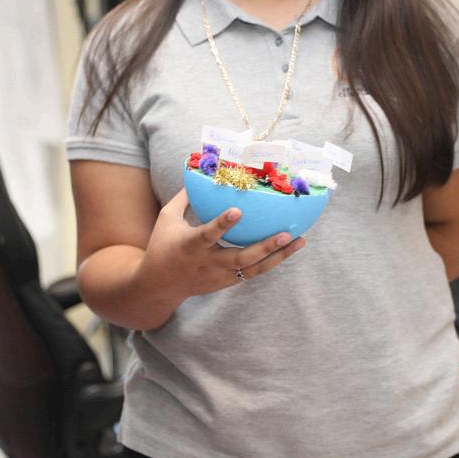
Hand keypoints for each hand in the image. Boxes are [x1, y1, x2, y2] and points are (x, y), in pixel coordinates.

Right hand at [141, 188, 306, 297]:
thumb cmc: (162, 244)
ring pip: (253, 269)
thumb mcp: (167, 218)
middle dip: (264, 247)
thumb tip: (200, 172)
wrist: (159, 285)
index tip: (238, 211)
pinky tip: (290, 248)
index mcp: (190, 246)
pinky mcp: (227, 282)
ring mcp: (220, 276)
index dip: (222, 224)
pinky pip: (253, 272)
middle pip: (240, 258)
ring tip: (299, 241)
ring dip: (278, 256)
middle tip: (286, 233)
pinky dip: (272, 261)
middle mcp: (208, 263)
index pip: (207, 235)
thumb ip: (184, 197)